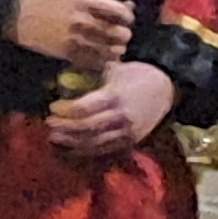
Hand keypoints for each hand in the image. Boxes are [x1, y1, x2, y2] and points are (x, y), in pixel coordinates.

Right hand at [10, 0, 136, 68]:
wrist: (17, 15)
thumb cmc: (47, 1)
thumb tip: (129, 5)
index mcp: (85, 1)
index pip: (121, 12)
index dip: (127, 17)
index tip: (125, 20)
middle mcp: (83, 20)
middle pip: (120, 33)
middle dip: (123, 35)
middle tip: (119, 36)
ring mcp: (76, 38)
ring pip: (111, 51)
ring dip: (116, 50)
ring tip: (112, 48)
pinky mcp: (68, 53)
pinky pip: (96, 62)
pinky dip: (102, 61)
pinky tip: (101, 57)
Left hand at [48, 59, 177, 159]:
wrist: (169, 88)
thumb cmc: (138, 74)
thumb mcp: (115, 68)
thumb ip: (93, 74)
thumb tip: (65, 76)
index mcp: (115, 96)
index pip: (84, 108)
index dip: (65, 110)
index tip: (52, 106)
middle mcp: (121, 117)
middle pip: (86, 127)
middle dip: (64, 127)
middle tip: (48, 123)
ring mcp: (127, 132)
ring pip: (94, 142)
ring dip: (71, 142)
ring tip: (54, 137)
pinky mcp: (131, 141)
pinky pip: (105, 149)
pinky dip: (86, 150)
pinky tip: (71, 147)